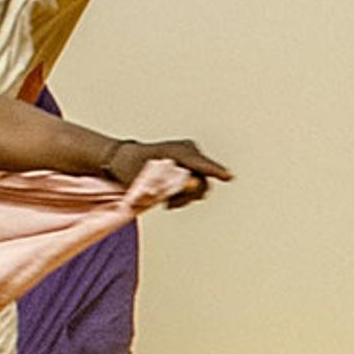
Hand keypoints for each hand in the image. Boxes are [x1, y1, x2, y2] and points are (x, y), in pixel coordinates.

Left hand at [106, 138, 233, 205]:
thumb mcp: (147, 178)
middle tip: (170, 204)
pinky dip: (185, 193)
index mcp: (176, 151)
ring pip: (200, 183)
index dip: (214, 171)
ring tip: (168, 201)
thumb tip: (192, 182)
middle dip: (188, 195)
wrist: (124, 161)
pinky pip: (196, 182)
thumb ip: (171, 182)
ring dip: (186, 196)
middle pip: (201, 178)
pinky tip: (171, 197)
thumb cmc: (131, 168)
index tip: (228, 177)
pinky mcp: (190, 164)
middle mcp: (187, 150)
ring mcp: (190, 156)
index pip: (198, 163)